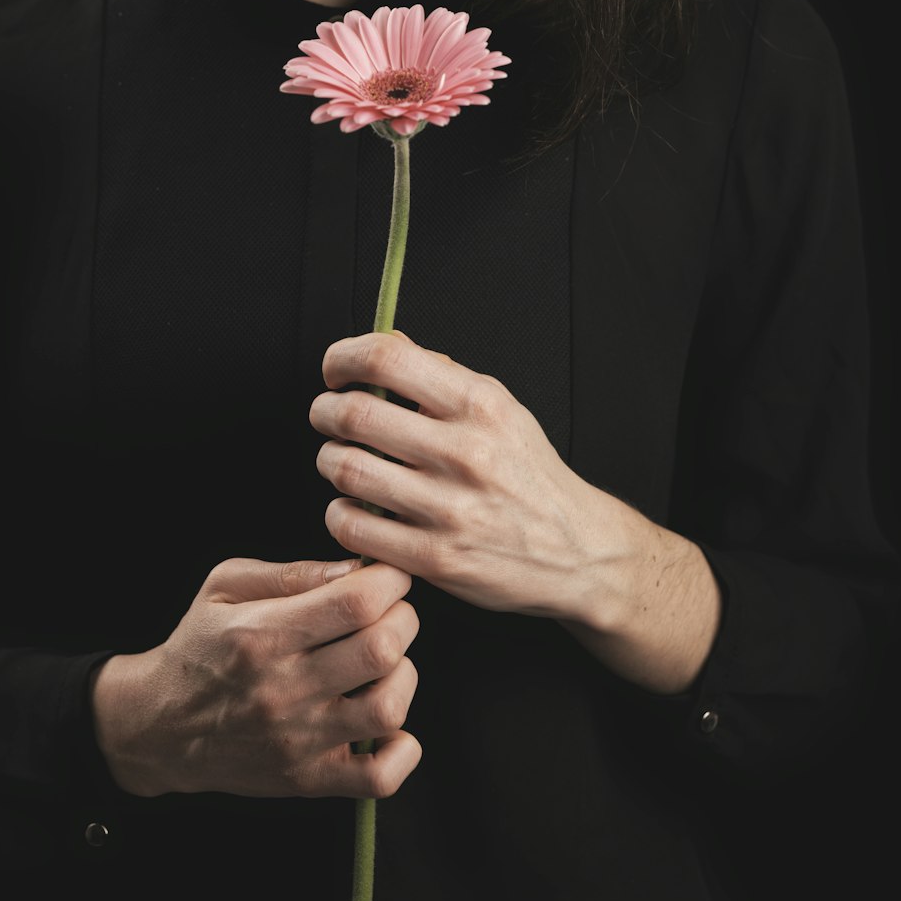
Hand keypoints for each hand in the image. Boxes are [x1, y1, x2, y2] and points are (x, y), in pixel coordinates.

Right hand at [89, 556, 420, 798]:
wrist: (160, 726)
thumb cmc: (200, 645)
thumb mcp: (225, 586)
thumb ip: (293, 573)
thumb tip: (356, 568)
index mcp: (263, 634)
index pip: (355, 602)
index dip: (389, 580)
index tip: (387, 575)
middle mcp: (282, 689)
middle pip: (380, 648)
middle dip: (403, 618)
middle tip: (391, 611)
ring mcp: (298, 741)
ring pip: (388, 707)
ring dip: (403, 675)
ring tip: (385, 662)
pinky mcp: (308, 780)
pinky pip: (378, 778)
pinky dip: (402, 750)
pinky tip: (391, 723)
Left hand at [310, 329, 596, 616]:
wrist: (577, 551)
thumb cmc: (528, 474)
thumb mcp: (501, 409)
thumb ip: (443, 376)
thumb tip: (385, 342)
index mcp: (479, 404)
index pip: (386, 358)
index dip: (343, 357)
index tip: (334, 369)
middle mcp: (465, 451)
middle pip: (354, 414)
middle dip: (323, 411)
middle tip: (326, 416)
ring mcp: (450, 508)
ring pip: (346, 470)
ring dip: (328, 460)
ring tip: (339, 460)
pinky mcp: (435, 557)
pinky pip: (354, 526)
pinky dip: (339, 512)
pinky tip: (353, 506)